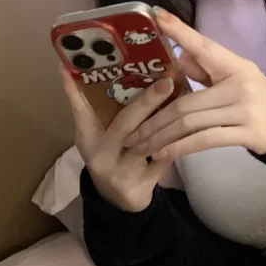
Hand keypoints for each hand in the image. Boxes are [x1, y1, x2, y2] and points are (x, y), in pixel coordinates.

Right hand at [59, 65, 175, 211]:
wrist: (120, 201)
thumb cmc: (113, 155)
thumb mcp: (100, 135)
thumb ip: (103, 108)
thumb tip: (118, 65)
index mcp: (87, 137)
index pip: (80, 108)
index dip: (75, 87)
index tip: (73, 64)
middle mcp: (100, 154)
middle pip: (123, 124)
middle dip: (146, 101)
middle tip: (166, 81)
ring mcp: (120, 171)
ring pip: (145, 144)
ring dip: (166, 121)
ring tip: (184, 100)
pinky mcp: (140, 185)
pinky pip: (163, 160)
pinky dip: (177, 143)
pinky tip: (192, 128)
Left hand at [125, 9, 265, 162]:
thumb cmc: (251, 98)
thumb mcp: (230, 78)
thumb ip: (204, 69)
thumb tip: (177, 55)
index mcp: (236, 65)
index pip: (204, 46)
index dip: (180, 31)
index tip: (157, 16)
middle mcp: (242, 85)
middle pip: (186, 102)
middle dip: (153, 120)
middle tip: (129, 132)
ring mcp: (247, 110)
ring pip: (191, 123)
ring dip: (160, 137)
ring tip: (139, 147)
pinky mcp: (250, 134)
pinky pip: (206, 141)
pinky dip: (180, 148)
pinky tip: (162, 154)